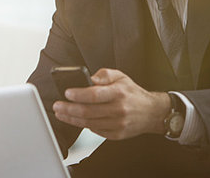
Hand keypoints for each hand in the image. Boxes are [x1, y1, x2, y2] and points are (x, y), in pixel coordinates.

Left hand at [52, 68, 170, 139]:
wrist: (152, 112)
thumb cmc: (132, 92)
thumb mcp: (121, 76)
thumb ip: (104, 74)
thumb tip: (90, 78)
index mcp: (119, 93)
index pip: (95, 95)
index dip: (79, 95)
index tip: (66, 93)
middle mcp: (119, 110)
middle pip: (89, 111)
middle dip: (69, 109)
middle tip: (57, 105)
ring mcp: (118, 124)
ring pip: (89, 123)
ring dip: (71, 119)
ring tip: (60, 113)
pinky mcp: (117, 135)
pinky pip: (95, 130)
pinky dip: (83, 125)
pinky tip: (74, 119)